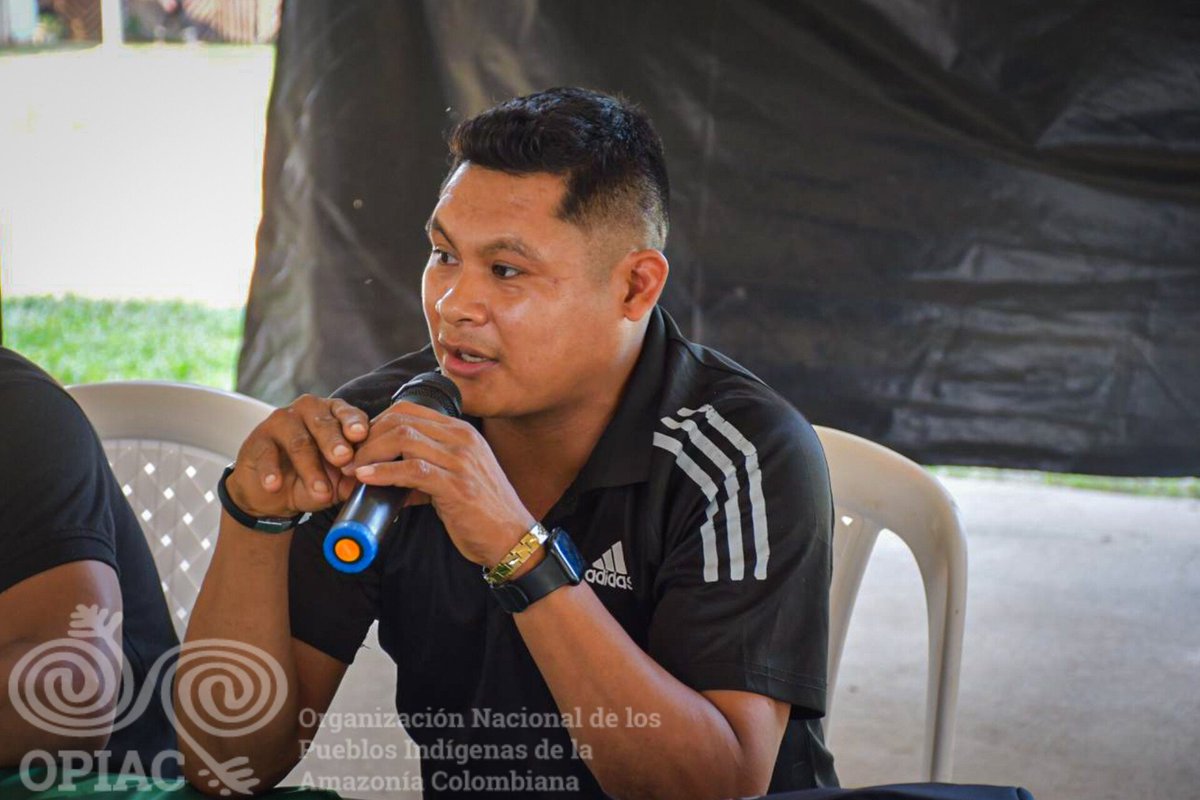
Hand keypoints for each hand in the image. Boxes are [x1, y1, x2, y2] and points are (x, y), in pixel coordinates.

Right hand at [226, 395, 368, 518]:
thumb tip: (369, 480)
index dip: (354, 422)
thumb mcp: (337, 479)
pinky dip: (271, 472)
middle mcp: (308, 411)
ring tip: (320, 491)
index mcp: (333, 414)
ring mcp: (281, 422)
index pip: (347, 413)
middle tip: (343, 458)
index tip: (360, 435)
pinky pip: (266, 455)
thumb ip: (352, 477)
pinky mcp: (258, 440)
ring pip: (298, 442)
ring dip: (310, 468)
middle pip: (323, 424)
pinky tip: (274, 485)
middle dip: (334, 442)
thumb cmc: (313, 476)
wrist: (273, 492)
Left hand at [346, 401, 535, 566]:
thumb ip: (424, 472)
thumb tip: (386, 478)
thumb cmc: (481, 512)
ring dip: (369, 453)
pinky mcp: (457, 485)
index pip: (409, 410)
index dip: (376, 423)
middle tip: (347, 459)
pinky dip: (383, 472)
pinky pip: (412, 470)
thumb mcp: (454, 481)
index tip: (359, 445)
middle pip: (401, 421)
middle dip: (367, 438)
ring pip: (403, 439)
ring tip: (351, 470)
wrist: (512, 539)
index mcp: (461, 432)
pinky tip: (365, 478)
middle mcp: (462, 439)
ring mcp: (461, 460)